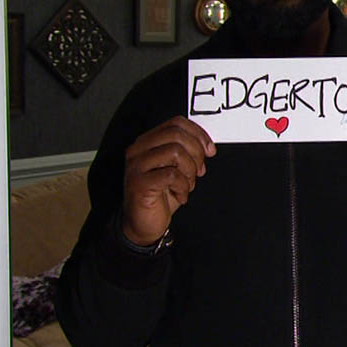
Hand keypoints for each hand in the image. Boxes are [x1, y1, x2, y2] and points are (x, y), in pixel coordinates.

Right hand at [122, 116, 215, 244]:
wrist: (143, 224)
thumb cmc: (159, 196)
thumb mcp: (176, 169)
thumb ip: (186, 153)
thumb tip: (206, 146)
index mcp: (148, 142)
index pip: (176, 123)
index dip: (198, 134)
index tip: (210, 149)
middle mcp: (139, 150)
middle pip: (176, 134)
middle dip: (196, 153)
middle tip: (199, 171)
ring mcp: (137, 165)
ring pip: (175, 152)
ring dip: (190, 170)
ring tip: (188, 184)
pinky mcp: (139, 183)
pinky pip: (171, 175)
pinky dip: (183, 186)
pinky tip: (181, 194)